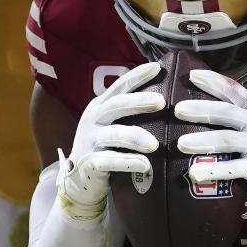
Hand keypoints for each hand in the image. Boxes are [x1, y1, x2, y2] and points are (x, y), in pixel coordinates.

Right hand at [57, 62, 163, 220]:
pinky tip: (145, 164)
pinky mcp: (90, 163)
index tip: (157, 67)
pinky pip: (109, 161)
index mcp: (101, 106)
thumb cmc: (106, 148)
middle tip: (161, 101)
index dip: (137, 76)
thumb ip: (130, 112)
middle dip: (138, 102)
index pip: (120, 86)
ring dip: (135, 137)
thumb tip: (166, 96)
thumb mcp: (113, 124)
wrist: (80, 179)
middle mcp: (94, 120)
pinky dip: (128, 162)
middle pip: (116, 106)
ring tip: (154, 144)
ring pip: (113, 135)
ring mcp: (90, 141)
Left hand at [174, 70, 246, 230]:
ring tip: (180, 143)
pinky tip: (195, 173)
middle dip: (200, 110)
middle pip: (226, 113)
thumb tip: (207, 104)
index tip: (192, 76)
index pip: (234, 89)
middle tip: (177, 109)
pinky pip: (233, 169)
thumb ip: (242, 112)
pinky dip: (213, 171)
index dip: (213, 81)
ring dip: (202, 141)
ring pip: (227, 139)